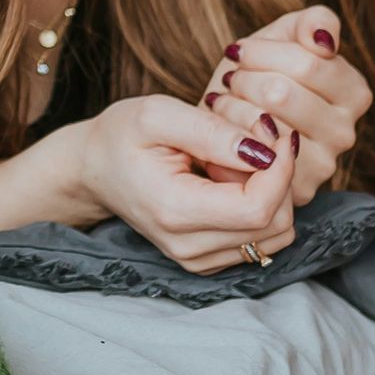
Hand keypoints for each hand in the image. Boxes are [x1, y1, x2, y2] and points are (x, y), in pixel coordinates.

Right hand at [71, 95, 298, 272]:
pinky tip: (234, 183)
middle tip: (256, 141)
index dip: (281, 169)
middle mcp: (188, 247)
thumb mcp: (159, 114)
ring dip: (273, 194)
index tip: (273, 133)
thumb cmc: (122, 136)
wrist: (93, 168)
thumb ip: (213, 131)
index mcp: (175, 211)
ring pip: (276, 235)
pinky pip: (262, 240)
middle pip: (275, 224)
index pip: (259, 208)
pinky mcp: (208, 261)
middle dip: (280, 178)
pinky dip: (262, 208)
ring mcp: (198, 260)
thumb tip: (265, 153)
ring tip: (238, 163)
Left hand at [198, 5, 369, 205]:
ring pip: (263, 123)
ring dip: (232, 105)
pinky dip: (227, 135)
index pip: (307, 63)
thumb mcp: (283, 38)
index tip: (241, 52)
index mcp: (353, 92)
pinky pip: (249, 156)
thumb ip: (312, 24)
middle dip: (245, 79)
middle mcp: (346, 133)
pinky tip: (224, 129)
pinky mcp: (293, 191)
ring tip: (225, 100)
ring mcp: (322, 166)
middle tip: (232, 79)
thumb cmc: (257, 76)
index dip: (263, 53)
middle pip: (282, 93)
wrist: (225, 122)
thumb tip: (325, 39)